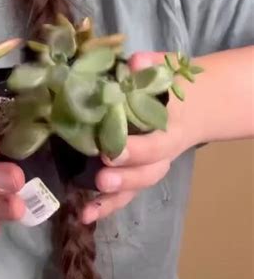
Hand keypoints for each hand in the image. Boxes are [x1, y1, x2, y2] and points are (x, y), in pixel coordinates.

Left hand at [81, 52, 197, 224]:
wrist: (194, 106)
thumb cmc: (171, 87)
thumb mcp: (167, 71)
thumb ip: (153, 66)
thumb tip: (137, 62)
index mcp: (171, 129)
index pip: (156, 145)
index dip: (136, 151)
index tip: (110, 151)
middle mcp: (163, 154)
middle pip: (147, 172)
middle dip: (124, 178)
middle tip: (101, 179)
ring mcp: (149, 166)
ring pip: (136, 187)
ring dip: (112, 200)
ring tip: (87, 210)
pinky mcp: (135, 175)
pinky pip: (124, 195)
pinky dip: (105, 207)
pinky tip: (85, 215)